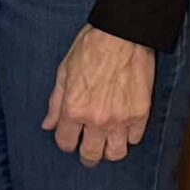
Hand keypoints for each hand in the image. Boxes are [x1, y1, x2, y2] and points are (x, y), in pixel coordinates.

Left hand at [44, 24, 156, 165]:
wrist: (123, 34)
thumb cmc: (91, 47)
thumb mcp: (64, 72)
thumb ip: (56, 102)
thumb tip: (48, 124)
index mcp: (74, 109)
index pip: (66, 142)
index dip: (66, 141)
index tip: (70, 137)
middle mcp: (97, 119)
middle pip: (91, 155)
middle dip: (87, 155)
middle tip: (89, 151)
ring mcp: (121, 119)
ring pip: (116, 153)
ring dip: (109, 150)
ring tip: (107, 142)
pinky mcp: (141, 113)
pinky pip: (135, 138)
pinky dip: (129, 136)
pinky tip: (124, 127)